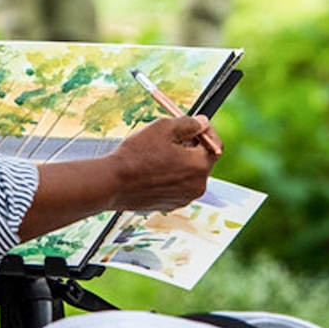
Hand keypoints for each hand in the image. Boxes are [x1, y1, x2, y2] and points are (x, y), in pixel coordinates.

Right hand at [106, 115, 220, 212]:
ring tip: (157, 154)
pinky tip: (151, 170)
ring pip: (189, 174)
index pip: (215, 145)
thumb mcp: (163, 127)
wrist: (113, 182)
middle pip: (202, 160)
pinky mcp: (170, 205)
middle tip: (172, 137)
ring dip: (180, 162)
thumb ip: (188, 123)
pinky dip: (170, 177)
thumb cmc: (137, 154)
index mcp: (199, 165)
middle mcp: (197, 186)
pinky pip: (177, 186)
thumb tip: (203, 122)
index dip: (205, 132)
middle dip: (191, 147)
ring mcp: (184, 198)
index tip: (195, 125)